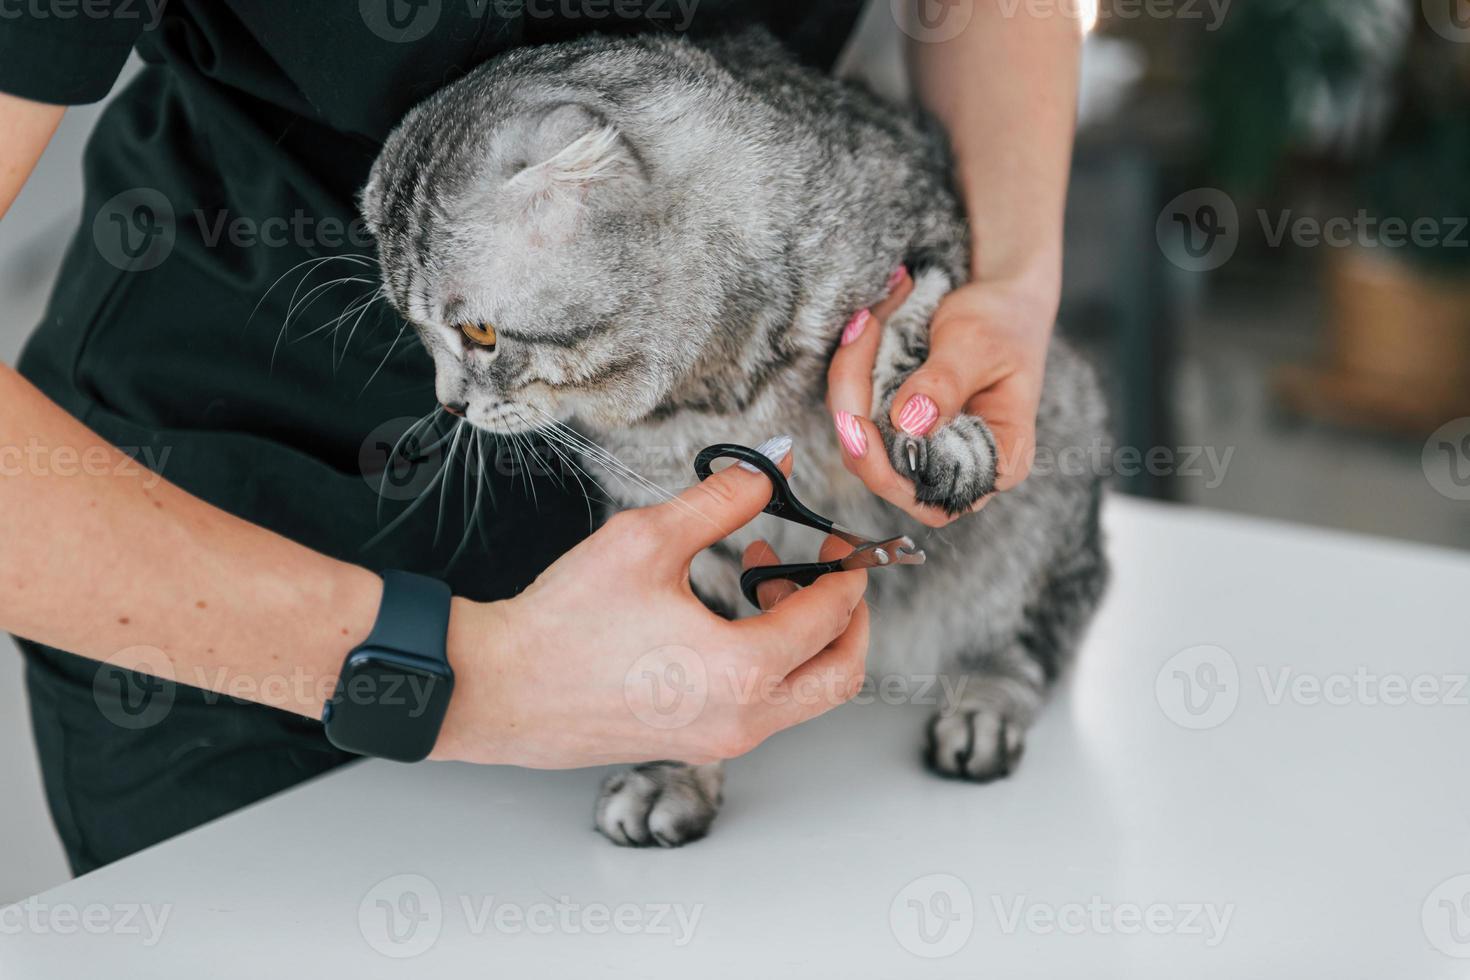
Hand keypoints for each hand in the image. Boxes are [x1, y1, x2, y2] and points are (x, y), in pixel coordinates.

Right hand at [433, 446, 869, 767]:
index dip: (845, 572)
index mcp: (741, 671)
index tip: (840, 543)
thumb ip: (720, 499)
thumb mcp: (646, 540)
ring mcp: (720, 740)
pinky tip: (727, 617)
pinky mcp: (695, 745)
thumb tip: (771, 465)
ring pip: (804, 697)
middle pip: (840, 676)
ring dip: (804, 640)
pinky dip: (770, 664)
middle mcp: (742, 719)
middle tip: (831, 573)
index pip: (829, 618)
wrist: (499, 689)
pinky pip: (763, 709)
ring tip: (760, 577)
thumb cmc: (563, 623)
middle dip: (849, 620)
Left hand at [826, 271, 1056, 526]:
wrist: (1002, 295)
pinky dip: (851, 372)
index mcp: (997, 463)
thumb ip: (944, 385)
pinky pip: (857, 411)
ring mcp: (922, 447)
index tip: (856, 424)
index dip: (885, 474)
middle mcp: (956, 466)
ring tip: (867, 322)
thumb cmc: (1004, 322)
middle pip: (882, 470)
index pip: (931, 501)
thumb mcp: (977, 345)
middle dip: (855, 407)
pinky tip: (864, 330)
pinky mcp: (896, 423)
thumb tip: (909, 423)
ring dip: (849, 380)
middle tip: (858, 336)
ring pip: (859, 440)